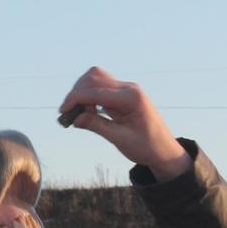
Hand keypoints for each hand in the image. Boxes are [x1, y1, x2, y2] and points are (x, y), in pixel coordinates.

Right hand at [59, 67, 190, 180]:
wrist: (164, 149)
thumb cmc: (146, 147)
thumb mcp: (120, 139)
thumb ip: (98, 126)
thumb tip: (75, 118)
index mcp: (131, 98)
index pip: (95, 91)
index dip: (75, 100)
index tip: (62, 112)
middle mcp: (129, 88)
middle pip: (94, 78)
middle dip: (77, 93)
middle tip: (69, 115)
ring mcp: (126, 89)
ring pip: (96, 79)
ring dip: (82, 93)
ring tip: (78, 115)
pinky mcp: (123, 94)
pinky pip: (101, 88)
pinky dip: (89, 97)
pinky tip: (86, 112)